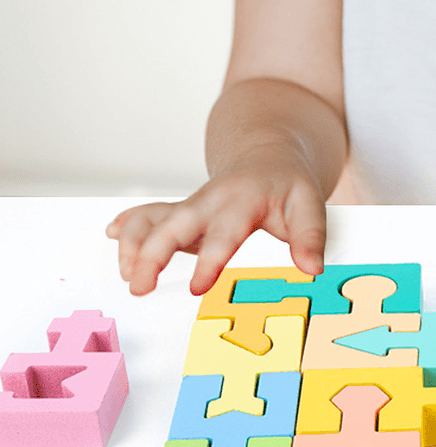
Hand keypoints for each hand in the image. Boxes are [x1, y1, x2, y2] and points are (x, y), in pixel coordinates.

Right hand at [106, 145, 326, 295]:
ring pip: (152, 217)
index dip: (209, 261)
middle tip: (139, 286)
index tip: (197, 288)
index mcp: (241, 201)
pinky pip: (148, 214)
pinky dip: (129, 223)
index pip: (223, 235)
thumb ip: (310, 236)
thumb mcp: (309, 204)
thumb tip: (311, 268)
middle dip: (151, 253)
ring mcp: (192, 206)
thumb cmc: (288, 186)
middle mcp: (209, 201)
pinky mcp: (182, 213)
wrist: (269, 158)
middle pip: (172, 224)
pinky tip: (111, 233)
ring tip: (128, 275)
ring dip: (133, 242)